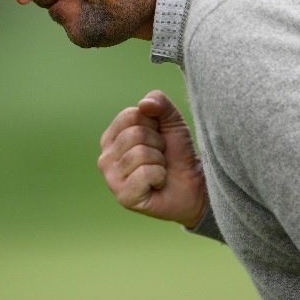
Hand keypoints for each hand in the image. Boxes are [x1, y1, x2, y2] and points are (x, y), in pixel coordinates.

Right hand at [98, 90, 207, 227]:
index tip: (158, 137)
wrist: (193, 183)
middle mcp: (105, 158)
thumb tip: (144, 104)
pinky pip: (144, 174)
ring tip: (160, 170)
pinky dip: (159, 176)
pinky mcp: (124, 197)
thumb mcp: (171, 120)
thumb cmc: (177, 152)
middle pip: (135, 134)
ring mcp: (112, 180)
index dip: (153, 124)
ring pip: (140, 154)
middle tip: (161, 157)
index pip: (130, 115)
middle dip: (157, 144)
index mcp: (111, 138)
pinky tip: (158, 184)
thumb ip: (159, 102)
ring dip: (159, 161)